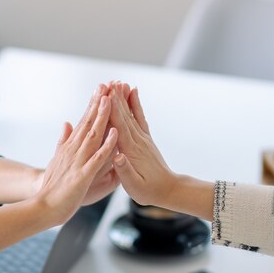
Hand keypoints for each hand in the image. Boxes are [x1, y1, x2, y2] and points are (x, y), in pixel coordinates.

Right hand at [35, 91, 117, 224]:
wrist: (43, 206)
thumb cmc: (52, 186)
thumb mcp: (57, 159)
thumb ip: (63, 140)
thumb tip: (67, 123)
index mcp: (70, 147)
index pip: (84, 122)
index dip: (93, 105)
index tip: (101, 89)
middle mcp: (73, 150)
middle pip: (88, 122)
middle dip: (98, 103)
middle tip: (107, 84)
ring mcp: (78, 162)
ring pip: (92, 135)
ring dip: (102, 117)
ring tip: (110, 99)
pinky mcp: (82, 175)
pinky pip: (97, 159)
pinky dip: (106, 146)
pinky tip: (115, 134)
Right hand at [108, 82, 176, 206]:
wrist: (169, 190)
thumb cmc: (148, 191)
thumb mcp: (134, 186)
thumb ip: (125, 171)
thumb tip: (117, 157)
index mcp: (131, 152)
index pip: (118, 128)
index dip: (111, 112)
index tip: (104, 98)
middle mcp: (137, 141)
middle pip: (124, 116)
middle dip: (115, 99)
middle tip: (107, 83)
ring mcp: (142, 138)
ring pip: (131, 114)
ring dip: (124, 97)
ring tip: (117, 81)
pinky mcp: (145, 138)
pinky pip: (139, 117)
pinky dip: (136, 104)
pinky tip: (133, 91)